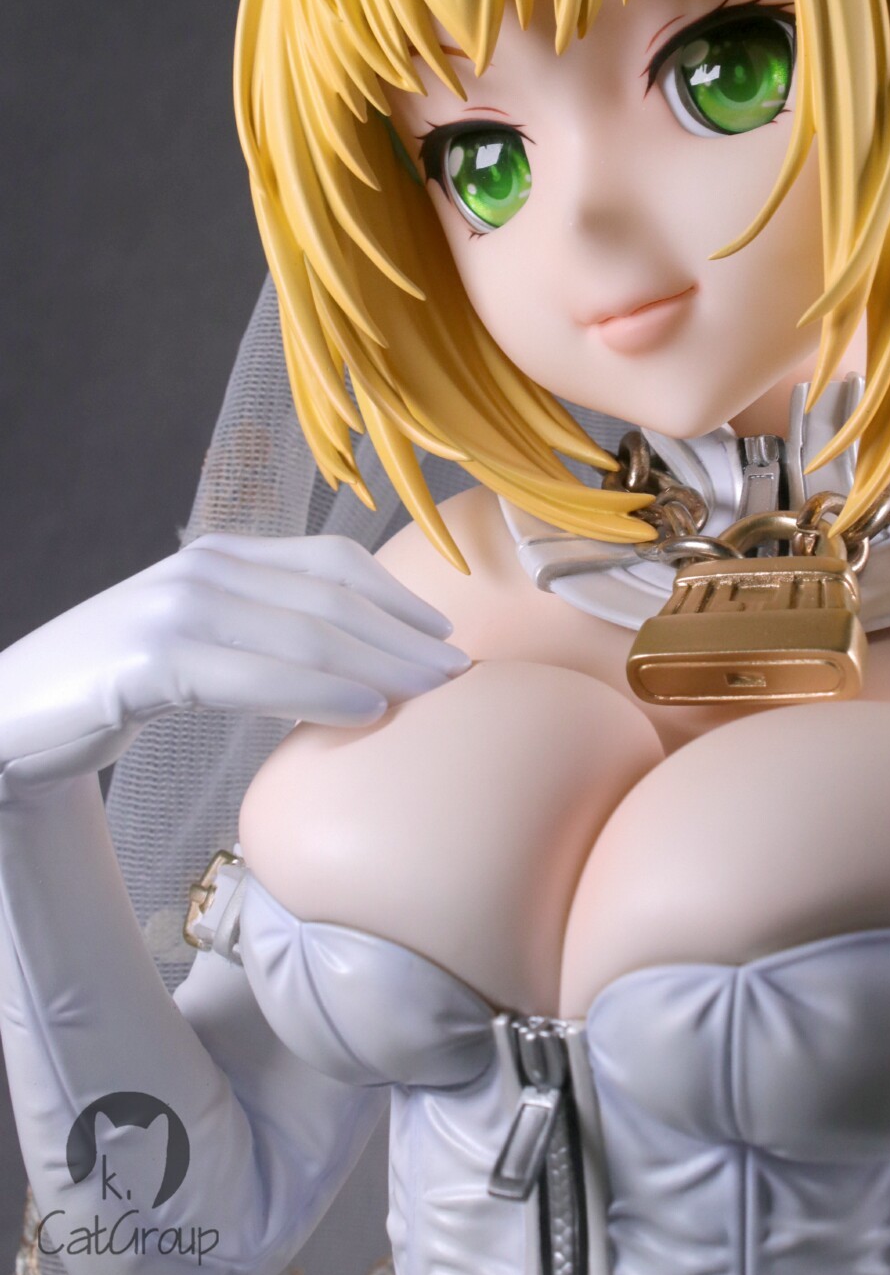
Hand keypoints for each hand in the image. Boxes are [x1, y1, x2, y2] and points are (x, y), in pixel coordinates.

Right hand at [0, 532, 468, 795]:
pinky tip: (362, 711)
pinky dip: (316, 692)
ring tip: (432, 692)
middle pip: (329, 599)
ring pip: (302, 635)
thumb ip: (260, 635)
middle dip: (403, 636)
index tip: (446, 634)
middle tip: (461, 672)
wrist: (10, 717)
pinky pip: (252, 675)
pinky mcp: (150, 661)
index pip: (330, 564)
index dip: (395, 596)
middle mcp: (205, 570)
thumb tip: (353, 666)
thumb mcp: (197, 645)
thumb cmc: (114, 687)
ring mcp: (175, 610)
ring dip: (379, 664)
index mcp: (222, 557)